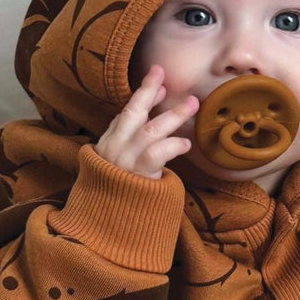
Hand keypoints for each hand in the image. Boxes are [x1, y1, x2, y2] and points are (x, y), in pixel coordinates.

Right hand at [95, 64, 197, 180]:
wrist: (107, 224)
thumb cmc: (119, 191)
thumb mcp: (118, 160)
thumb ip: (133, 134)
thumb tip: (156, 100)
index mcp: (108, 143)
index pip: (126, 112)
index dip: (143, 93)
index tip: (159, 77)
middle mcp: (114, 149)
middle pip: (133, 112)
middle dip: (149, 91)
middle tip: (166, 75)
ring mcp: (125, 162)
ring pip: (150, 131)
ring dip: (172, 115)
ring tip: (192, 103)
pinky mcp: (138, 177)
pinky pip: (157, 155)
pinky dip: (173, 146)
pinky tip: (186, 144)